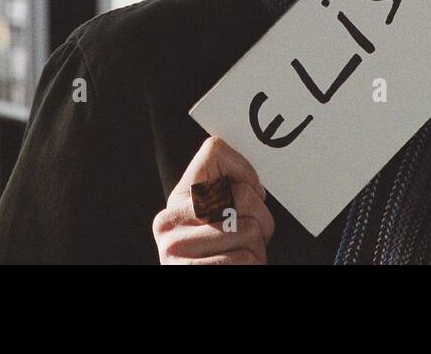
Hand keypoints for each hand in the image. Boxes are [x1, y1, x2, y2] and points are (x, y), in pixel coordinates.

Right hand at [153, 136, 274, 263]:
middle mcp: (169, 223)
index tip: (248, 193)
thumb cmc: (222, 256)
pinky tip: (240, 270)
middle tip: (253, 237)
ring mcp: (176, 252)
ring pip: (251, 230)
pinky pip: (245, 260)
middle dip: (261, 218)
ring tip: (242, 259)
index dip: (244, 171)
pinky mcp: (190, 273)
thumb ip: (227, 192)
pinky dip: (253, 266)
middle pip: (243, 194)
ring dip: (258, 250)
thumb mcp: (218, 217)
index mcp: (177, 201)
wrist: (209, 278)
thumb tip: (255, 187)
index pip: (214, 151)